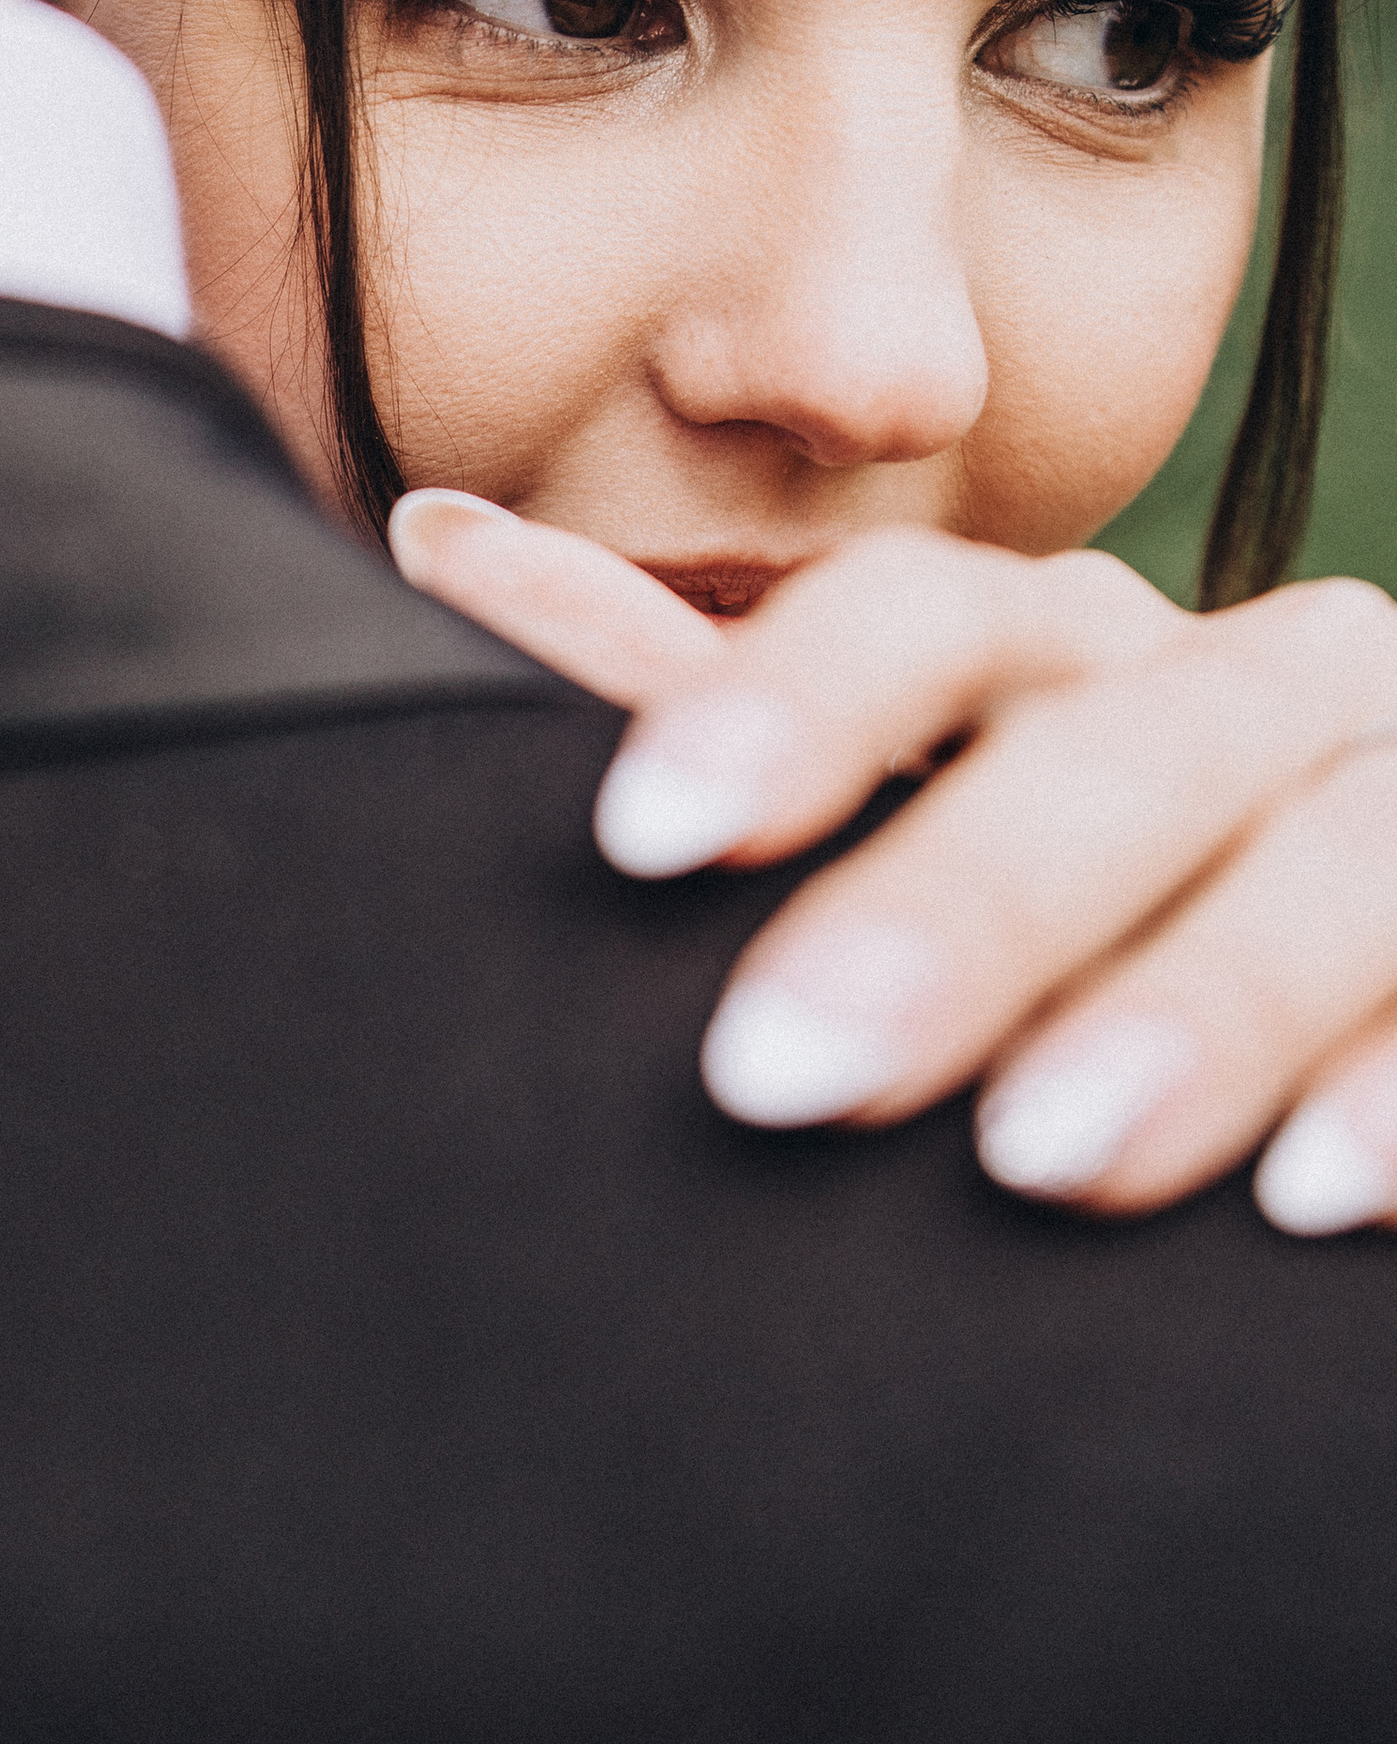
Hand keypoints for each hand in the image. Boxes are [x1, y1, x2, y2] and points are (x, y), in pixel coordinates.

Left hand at [389, 492, 1396, 1237]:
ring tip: (1042, 1157)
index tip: (634, 838)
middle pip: (1114, 746)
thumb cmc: (1098, 917)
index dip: (784, 705)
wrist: (1374, 1007)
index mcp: (1078, 654)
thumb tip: (440, 544)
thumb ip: (709, 709)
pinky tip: (1317, 1199)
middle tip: (781, 1077)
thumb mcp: (907, 803)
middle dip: (959, 906)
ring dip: (1197, 1001)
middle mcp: (1263, 687)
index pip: (924, 623)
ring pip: (1338, 852)